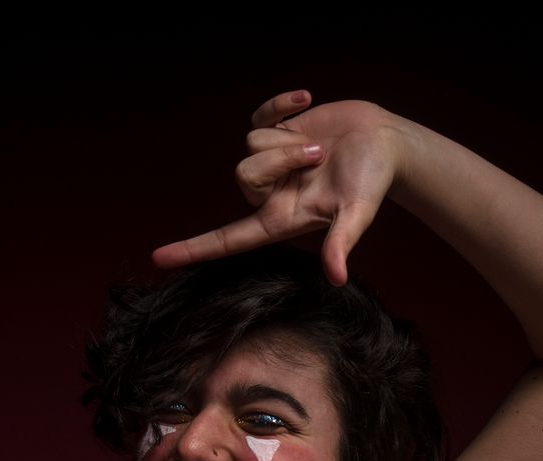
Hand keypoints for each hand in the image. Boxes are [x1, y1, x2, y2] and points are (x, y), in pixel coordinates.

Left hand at [152, 91, 402, 287]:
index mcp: (281, 220)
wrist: (384, 143)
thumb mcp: (357, 214)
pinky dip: (280, 104)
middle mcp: (270, 194)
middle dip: (278, 159)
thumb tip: (337, 277)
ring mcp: (271, 162)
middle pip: (242, 175)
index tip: (158, 258)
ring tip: (318, 145)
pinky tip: (307, 100)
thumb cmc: (373, 182)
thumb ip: (341, 243)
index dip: (194, 249)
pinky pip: (259, 116)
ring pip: (250, 144)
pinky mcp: (276, 131)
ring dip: (286, 139)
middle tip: (315, 158)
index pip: (228, 240)